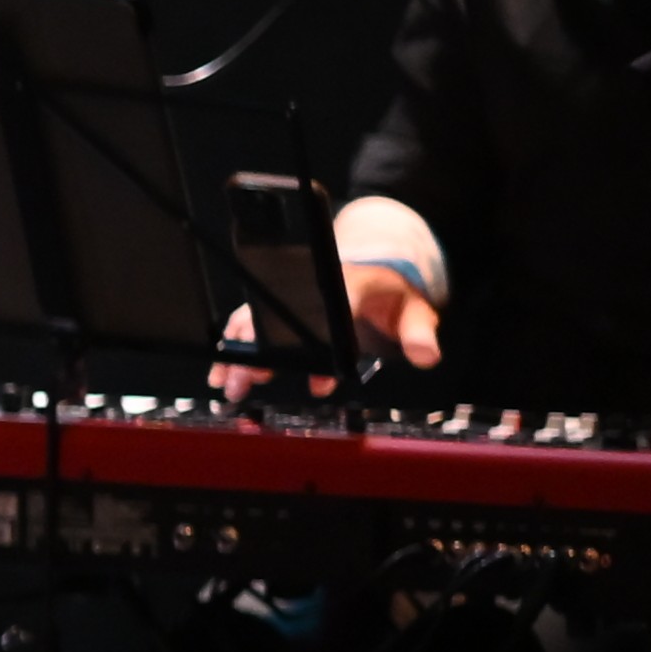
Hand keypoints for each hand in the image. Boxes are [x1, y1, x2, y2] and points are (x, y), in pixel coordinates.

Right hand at [222, 257, 455, 407]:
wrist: (373, 268)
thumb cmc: (390, 294)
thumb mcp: (414, 310)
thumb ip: (420, 333)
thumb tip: (426, 356)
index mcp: (346, 286)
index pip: (325, 312)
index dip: (314, 341)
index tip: (307, 371)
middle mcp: (310, 290)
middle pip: (276, 319)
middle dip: (258, 354)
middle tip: (246, 382)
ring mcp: (291, 297)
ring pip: (254, 321)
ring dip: (239, 353)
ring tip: (228, 382)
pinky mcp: (279, 306)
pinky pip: (250, 323)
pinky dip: (234, 348)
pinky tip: (224, 370)